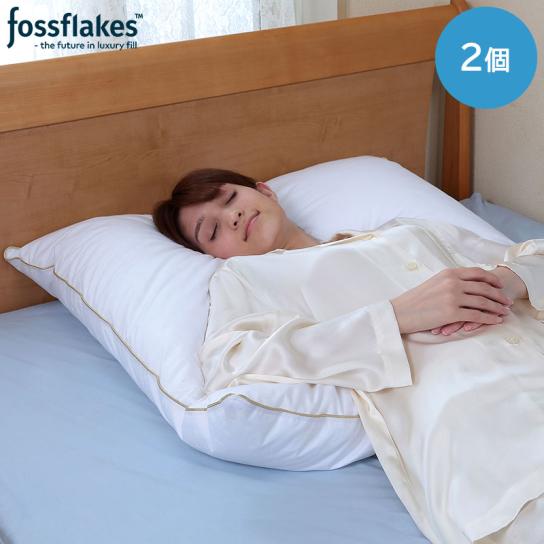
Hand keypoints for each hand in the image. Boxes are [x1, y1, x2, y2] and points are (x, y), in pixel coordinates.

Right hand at [390, 267, 512, 334]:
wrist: (400, 312)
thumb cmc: (414, 300)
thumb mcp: (433, 283)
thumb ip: (449, 281)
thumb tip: (466, 284)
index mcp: (448, 273)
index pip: (477, 273)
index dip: (491, 279)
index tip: (499, 285)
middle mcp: (452, 282)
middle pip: (484, 287)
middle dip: (498, 295)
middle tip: (507, 301)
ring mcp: (453, 297)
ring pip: (483, 301)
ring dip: (497, 307)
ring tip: (504, 312)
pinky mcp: (451, 312)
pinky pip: (476, 315)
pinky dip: (489, 318)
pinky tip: (495, 320)